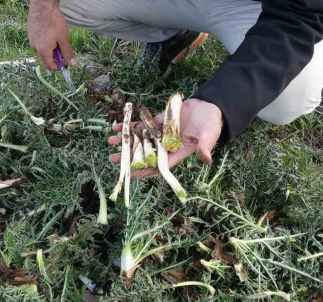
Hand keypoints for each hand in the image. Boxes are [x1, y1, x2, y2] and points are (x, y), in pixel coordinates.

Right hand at [27, 0, 76, 69]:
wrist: (42, 6)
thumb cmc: (53, 21)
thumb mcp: (64, 39)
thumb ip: (68, 53)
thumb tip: (72, 64)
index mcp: (43, 50)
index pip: (49, 66)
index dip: (58, 67)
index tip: (65, 64)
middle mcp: (35, 47)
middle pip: (45, 58)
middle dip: (55, 56)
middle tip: (62, 47)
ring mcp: (31, 39)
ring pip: (42, 49)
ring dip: (51, 48)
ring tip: (57, 37)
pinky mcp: (30, 33)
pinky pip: (38, 42)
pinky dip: (46, 41)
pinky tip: (51, 32)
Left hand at [108, 98, 222, 177]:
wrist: (210, 107)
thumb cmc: (211, 124)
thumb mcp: (209, 136)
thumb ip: (205, 147)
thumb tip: (206, 160)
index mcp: (177, 153)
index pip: (158, 166)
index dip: (143, 171)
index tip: (129, 174)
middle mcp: (166, 145)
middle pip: (144, 154)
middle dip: (128, 157)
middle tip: (113, 158)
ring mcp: (161, 133)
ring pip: (140, 140)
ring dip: (126, 140)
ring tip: (110, 140)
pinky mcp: (159, 121)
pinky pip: (143, 125)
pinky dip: (131, 125)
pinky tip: (118, 126)